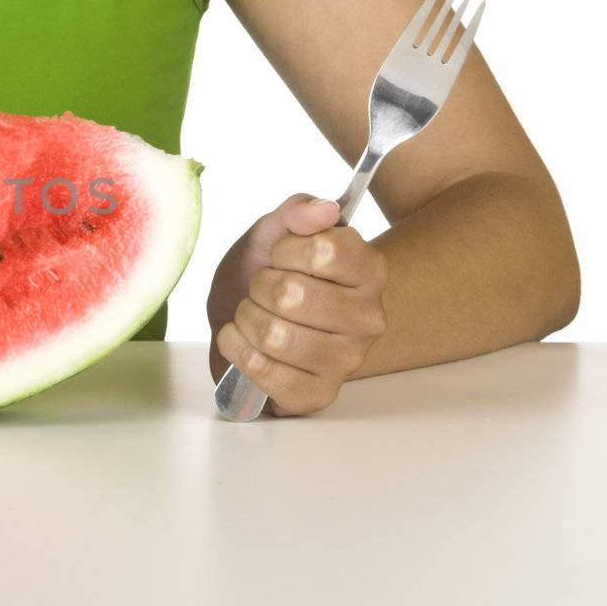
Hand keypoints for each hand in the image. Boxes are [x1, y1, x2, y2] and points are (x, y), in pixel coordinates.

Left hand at [206, 192, 387, 416]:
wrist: (239, 319)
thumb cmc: (263, 275)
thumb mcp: (272, 233)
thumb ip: (297, 212)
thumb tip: (324, 210)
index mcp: (368, 271)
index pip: (322, 250)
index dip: (284, 250)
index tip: (279, 257)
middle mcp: (369, 318)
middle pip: (292, 294)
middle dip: (259, 287)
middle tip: (261, 290)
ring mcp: (346, 361)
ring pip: (274, 335)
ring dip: (246, 319)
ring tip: (252, 316)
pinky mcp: (317, 395)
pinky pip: (263, 370)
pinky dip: (237, 350)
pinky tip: (242, 342)